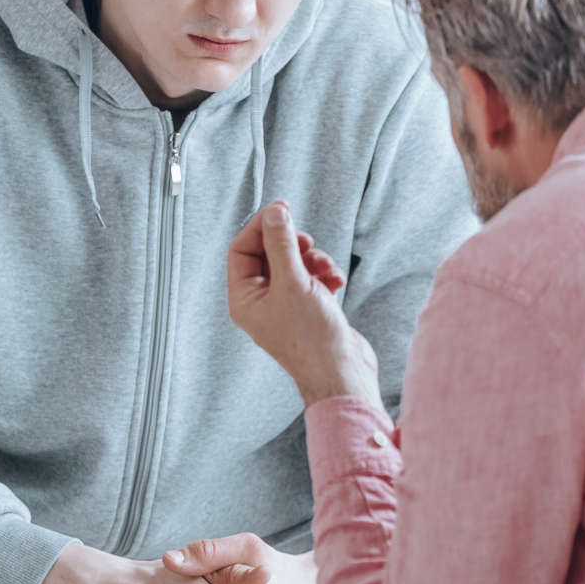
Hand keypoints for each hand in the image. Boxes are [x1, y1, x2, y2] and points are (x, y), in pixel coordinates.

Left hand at [227, 201, 381, 407]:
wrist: (343, 374)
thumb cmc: (313, 338)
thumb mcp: (294, 282)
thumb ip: (282, 244)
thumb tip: (274, 213)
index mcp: (244, 299)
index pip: (241, 249)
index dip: (261, 226)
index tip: (282, 209)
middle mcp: (260, 302)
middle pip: (268, 254)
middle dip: (291, 244)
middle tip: (307, 241)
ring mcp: (285, 306)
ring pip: (293, 264)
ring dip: (313, 259)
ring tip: (327, 268)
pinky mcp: (308, 309)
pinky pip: (311, 278)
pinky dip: (324, 274)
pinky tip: (335, 282)